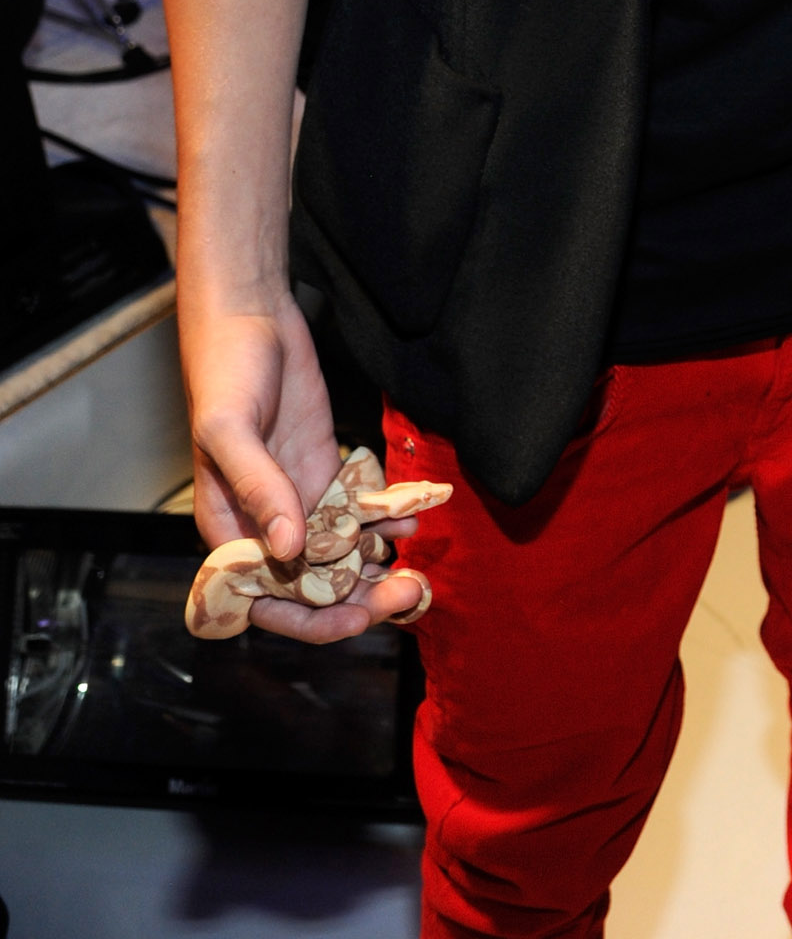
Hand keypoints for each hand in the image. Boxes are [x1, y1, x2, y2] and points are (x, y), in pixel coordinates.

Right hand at [182, 290, 427, 643]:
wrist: (251, 318)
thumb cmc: (224, 373)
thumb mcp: (229, 430)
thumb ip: (257, 489)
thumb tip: (288, 549)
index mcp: (230, 532)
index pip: (266, 601)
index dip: (309, 620)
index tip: (355, 618)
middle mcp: (265, 525)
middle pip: (312, 586)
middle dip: (357, 600)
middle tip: (407, 595)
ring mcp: (299, 499)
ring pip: (341, 554)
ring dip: (377, 567)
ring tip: (420, 572)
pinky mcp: (326, 471)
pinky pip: (358, 510)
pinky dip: (385, 521)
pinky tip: (412, 519)